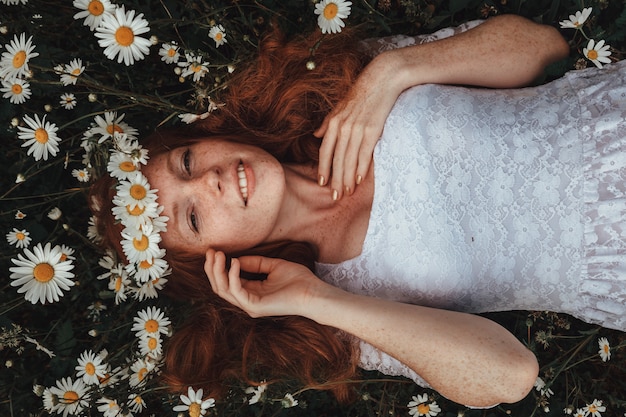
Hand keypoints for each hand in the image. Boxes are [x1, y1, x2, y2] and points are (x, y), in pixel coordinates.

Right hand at [204, 249, 323, 317]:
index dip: (218, 266)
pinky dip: (232, 276)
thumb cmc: (299, 280)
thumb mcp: (274, 266)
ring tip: (218, 255)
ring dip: (217, 271)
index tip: (214, 250)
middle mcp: (247, 301)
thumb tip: (236, 259)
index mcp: (252, 293)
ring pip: (223, 290)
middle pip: (220, 287)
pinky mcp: (255, 306)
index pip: (227, 282)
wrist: (314, 292)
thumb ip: (255, 263)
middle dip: (212, 268)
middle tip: (211, 252)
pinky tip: (234, 262)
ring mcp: (250, 305)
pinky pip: (236, 291)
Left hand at [315, 54, 401, 199]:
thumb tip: (316, 135)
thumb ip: (328, 123)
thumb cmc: (361, 93)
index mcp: (334, 122)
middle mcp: (343, 127)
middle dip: (335, 180)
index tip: (322, 183)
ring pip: (349, 160)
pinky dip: (360, 168)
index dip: (323, 168)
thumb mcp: (340, 106)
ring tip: (346, 193)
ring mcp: (357, 129)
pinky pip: (364, 153)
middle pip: (336, 159)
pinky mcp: (371, 129)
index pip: (325, 150)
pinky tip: (358, 180)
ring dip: (347, 179)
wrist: (382, 78)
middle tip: (335, 197)